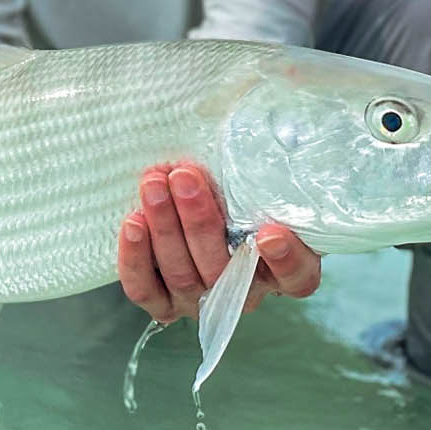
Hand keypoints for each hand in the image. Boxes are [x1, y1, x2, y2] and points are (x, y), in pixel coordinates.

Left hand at [117, 163, 319, 324]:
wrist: (202, 207)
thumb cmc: (239, 193)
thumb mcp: (260, 182)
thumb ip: (262, 173)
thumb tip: (253, 126)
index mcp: (282, 271)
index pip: (297, 277)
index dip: (285, 260)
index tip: (270, 232)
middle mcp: (244, 293)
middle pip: (223, 270)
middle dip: (200, 221)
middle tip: (185, 177)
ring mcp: (201, 301)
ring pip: (182, 275)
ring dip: (165, 227)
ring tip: (154, 184)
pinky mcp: (164, 303)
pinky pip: (146, 289)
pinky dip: (136, 258)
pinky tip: (134, 221)